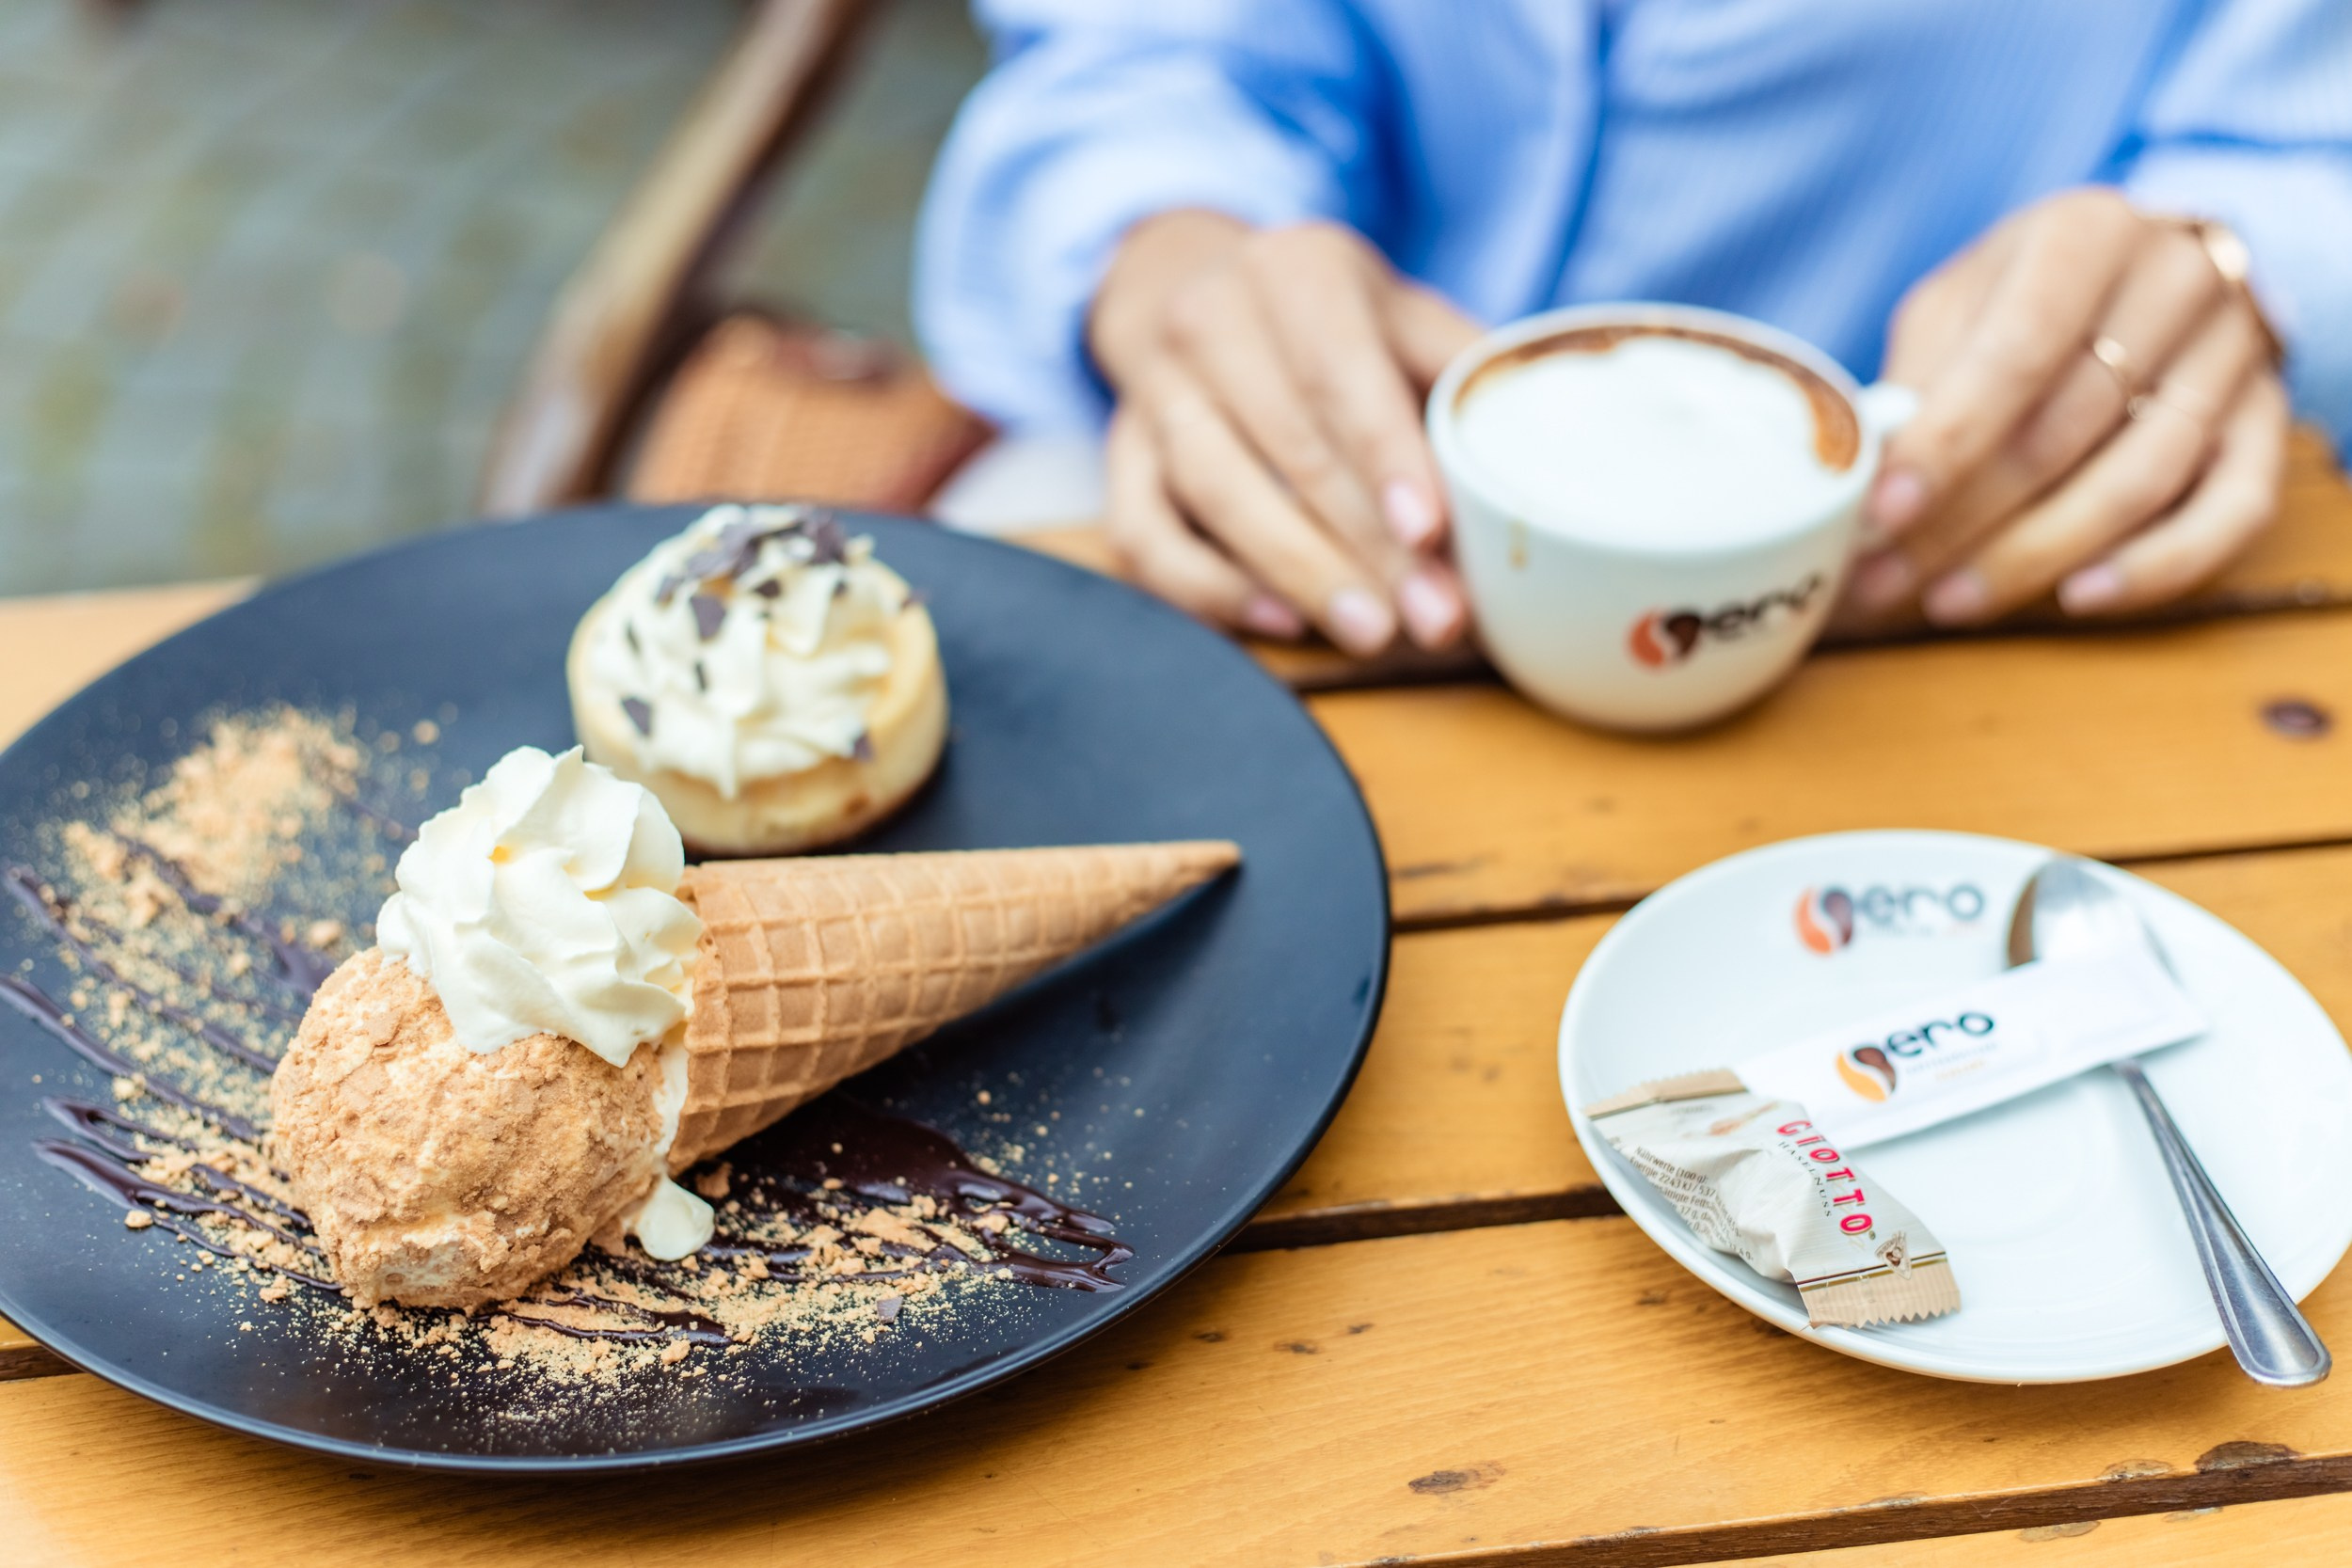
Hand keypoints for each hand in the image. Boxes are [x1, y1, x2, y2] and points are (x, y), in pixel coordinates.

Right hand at [1089, 211, 1479, 653]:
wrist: (1187, 282)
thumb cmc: (1321, 317)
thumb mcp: (1397, 310)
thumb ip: (1462, 369)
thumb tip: (1542, 453)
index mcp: (1295, 270)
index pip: (1338, 372)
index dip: (1384, 457)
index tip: (1429, 531)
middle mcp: (1210, 320)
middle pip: (1288, 447)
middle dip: (1366, 545)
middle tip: (1432, 618)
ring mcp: (1153, 391)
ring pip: (1215, 493)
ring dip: (1297, 574)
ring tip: (1371, 632)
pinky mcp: (1118, 457)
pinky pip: (1144, 536)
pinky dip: (1209, 588)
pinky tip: (1279, 622)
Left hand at [1843, 188, 2286, 628]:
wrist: (2144, 274)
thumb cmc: (2026, 298)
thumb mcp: (1957, 308)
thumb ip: (1917, 378)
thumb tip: (1861, 473)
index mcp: (2087, 234)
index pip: (2017, 353)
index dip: (1947, 442)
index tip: (1883, 513)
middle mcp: (2179, 281)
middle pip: (2066, 431)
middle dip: (1962, 523)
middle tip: (1882, 582)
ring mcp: (2234, 355)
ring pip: (2137, 482)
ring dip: (2032, 559)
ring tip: (1945, 601)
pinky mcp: (2268, 423)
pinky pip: (2230, 513)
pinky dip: (2154, 567)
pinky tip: (2077, 598)